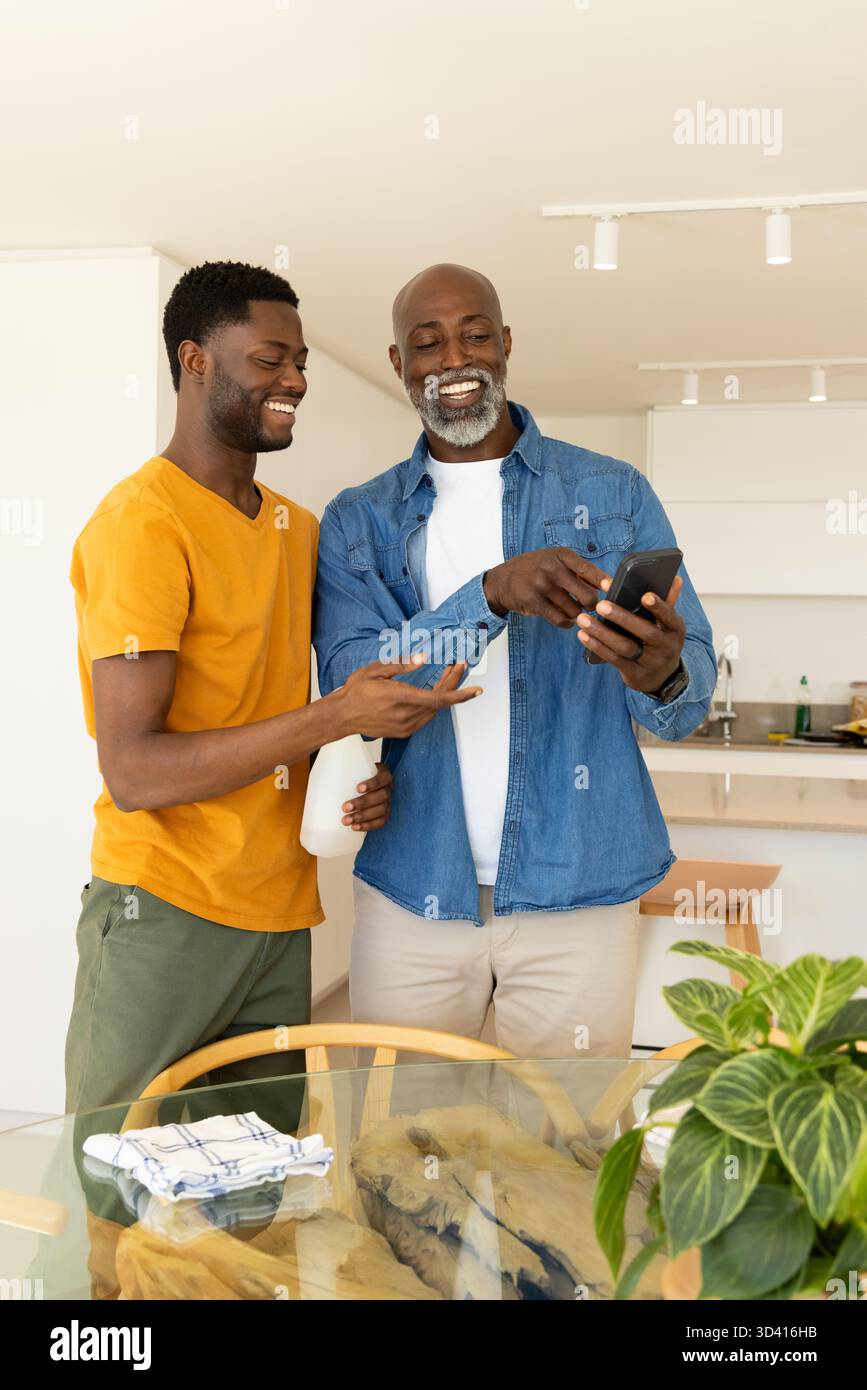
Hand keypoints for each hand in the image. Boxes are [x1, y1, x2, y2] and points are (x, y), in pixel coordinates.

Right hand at [332, 658, 481, 739]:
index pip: (439, 698)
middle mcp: (406, 715)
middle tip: (457, 666)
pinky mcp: (404, 732)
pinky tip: (433, 691)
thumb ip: (402, 664)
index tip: (477, 690)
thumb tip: (423, 658)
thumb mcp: (376, 670)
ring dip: (443, 693)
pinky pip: (425, 717)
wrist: (342, 716)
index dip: (460, 694)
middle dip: (452, 683)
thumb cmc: (356, 691)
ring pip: (434, 710)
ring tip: (446, 674)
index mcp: (401, 698)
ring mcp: (405, 726)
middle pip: (440, 701)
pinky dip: (433, 704)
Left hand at [341, 760, 392, 831]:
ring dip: (363, 817)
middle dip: (363, 803)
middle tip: (345, 808)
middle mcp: (388, 789)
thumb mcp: (356, 767)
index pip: (382, 779)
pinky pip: (381, 822)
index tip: (358, 788)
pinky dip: (368, 826)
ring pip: (381, 811)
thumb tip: (324, 771)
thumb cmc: (359, 774)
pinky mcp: (385, 815)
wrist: (367, 784)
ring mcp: (388, 803)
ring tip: (346, 821)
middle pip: (381, 797)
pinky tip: (355, 827)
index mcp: (384, 775)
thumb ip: (346, 767)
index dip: (372, 784)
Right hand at [483, 548, 610, 627]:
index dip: (604, 582)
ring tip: (574, 611)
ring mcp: (542, 586)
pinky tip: (566, 620)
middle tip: (592, 607)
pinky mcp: (533, 602)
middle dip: (593, 605)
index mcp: (561, 556)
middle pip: (586, 595)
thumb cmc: (534, 569)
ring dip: (577, 614)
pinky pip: (559, 619)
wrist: (502, 579)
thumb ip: (577, 570)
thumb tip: (606, 585)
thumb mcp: (554, 560)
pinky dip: (566, 623)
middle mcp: (551, 568)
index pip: (588, 570)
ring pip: (574, 610)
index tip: (612, 590)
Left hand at [576, 576, 685, 693]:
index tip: (645, 596)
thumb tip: (675, 579)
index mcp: (675, 629)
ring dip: (602, 633)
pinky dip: (597, 646)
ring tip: (583, 619)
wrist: (662, 677)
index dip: (658, 607)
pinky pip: (614, 659)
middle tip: (601, 605)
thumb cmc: (660, 641)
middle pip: (645, 631)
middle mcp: (666, 646)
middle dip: (622, 618)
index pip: (669, 616)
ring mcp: (651, 662)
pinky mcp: (635, 673)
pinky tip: (584, 635)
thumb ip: (667, 601)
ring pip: (625, 646)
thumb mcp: (667, 624)